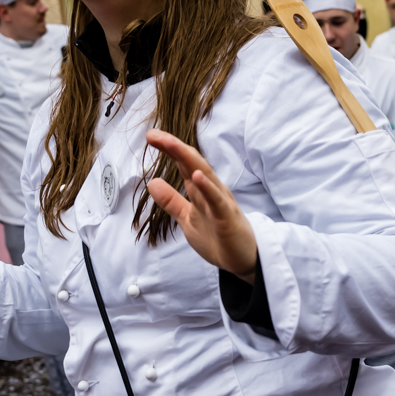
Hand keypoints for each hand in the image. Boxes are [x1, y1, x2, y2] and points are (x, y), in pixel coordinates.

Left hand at [144, 128, 257, 281]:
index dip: (169, 150)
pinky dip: (207, 187)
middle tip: (153, 134)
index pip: (184, 165)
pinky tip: (197, 176)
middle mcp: (212, 191)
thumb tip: (152, 182)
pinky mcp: (227, 218)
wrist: (243, 261)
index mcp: (202, 190)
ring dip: (188, 159)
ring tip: (171, 144)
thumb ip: (171, 200)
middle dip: (174, 147)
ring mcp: (221, 203)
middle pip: (193, 163)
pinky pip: (217, 201)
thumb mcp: (187, 218)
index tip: (151, 136)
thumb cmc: (217, 237)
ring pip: (205, 176)